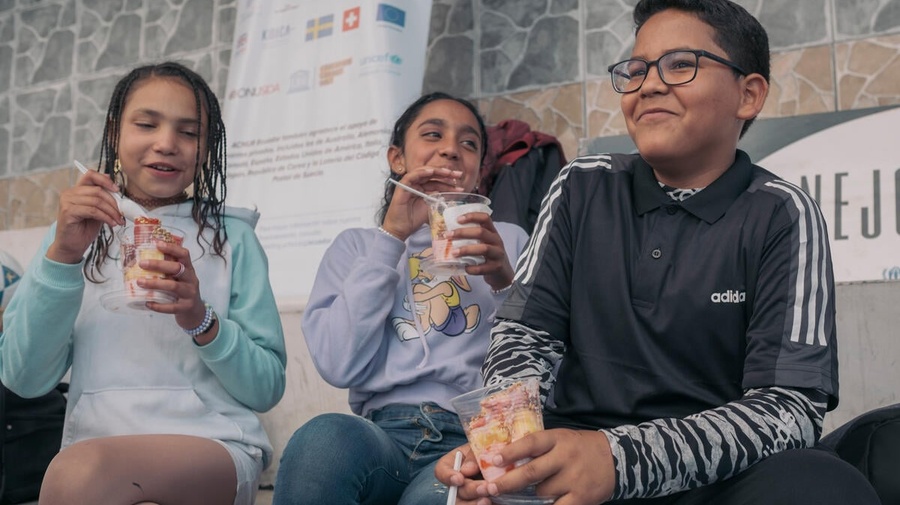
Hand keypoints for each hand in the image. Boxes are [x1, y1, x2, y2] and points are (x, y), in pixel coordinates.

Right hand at [46, 170, 124, 263]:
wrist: (72, 246)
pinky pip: (93, 211)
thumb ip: (103, 200)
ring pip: (97, 201)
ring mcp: (67, 201)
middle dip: (114, 202)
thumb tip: (118, 190)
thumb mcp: (98, 211)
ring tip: (119, 220)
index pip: (90, 175)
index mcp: (77, 190)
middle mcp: (69, 193)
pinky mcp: (68, 212)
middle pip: (97, 190)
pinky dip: (105, 217)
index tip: (117, 189)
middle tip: (122, 213)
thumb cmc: (84, 229)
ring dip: (112, 212)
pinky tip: (112, 223)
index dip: (105, 180)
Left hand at [138, 240, 216, 343]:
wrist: (195, 312)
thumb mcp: (179, 278)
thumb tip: (144, 258)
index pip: (184, 255)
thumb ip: (168, 270)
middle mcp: (191, 279)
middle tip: (142, 263)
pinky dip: (158, 305)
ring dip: (155, 283)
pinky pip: (171, 306)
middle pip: (177, 268)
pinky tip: (148, 303)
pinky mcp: (186, 307)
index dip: (172, 248)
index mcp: (189, 269)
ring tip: (140, 282)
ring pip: (173, 286)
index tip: (157, 243)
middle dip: (159, 264)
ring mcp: (190, 294)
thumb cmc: (182, 292)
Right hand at [381, 166, 462, 239]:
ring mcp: (409, 184)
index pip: (437, 181)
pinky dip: (421, 172)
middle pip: (432, 175)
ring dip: (436, 171)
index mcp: (423, 188)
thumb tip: (453, 193)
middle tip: (459, 174)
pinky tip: (431, 172)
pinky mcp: (402, 186)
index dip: (449, 181)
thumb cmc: (414, 219)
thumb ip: (439, 198)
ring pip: (423, 172)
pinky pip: (411, 176)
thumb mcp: (431, 207)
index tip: (460, 182)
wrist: (401, 229)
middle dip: (446, 174)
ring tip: (448, 172)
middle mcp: (416, 184)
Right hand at [435, 444, 491, 504]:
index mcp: (453, 464)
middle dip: (470, 490)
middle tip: (485, 488)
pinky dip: (484, 504)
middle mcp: (457, 483)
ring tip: (488, 500)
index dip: (447, 476)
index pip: (441, 471)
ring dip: (474, 504)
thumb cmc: (488, 451)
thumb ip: (473, 456)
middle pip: (456, 491)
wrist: (503, 461)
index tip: (459, 479)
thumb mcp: (481, 449)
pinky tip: (493, 502)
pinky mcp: (477, 502)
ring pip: (462, 504)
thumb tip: (466, 470)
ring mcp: (467, 496)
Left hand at [450, 212, 513, 290]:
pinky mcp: (497, 267)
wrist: (503, 273)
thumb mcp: (484, 243)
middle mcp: (496, 241)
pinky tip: (465, 268)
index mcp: (492, 232)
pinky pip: (484, 268)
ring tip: (453, 253)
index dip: (472, 216)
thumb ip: (471, 238)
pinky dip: (473, 268)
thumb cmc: (488, 256)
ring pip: (484, 249)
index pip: (485, 218)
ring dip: (466, 250)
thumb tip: (447, 236)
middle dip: (463, 233)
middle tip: (448, 235)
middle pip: (481, 232)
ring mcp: (498, 254)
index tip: (458, 219)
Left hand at [480, 429, 615, 504]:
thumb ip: (539, 448)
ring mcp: (574, 478)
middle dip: (508, 482)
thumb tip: (506, 459)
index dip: (511, 452)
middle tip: (491, 488)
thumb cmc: (579, 448)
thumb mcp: (560, 439)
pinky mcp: (582, 497)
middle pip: (532, 471)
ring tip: (533, 492)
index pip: (531, 443)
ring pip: (542, 492)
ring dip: (532, 495)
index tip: (494, 460)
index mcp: (557, 439)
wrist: (615, 458)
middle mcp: (565, 457)